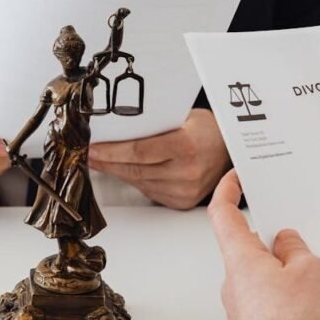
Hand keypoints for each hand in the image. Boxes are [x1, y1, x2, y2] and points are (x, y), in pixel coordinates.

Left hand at [88, 108, 230, 209]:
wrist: (231, 151)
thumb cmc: (207, 130)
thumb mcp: (183, 118)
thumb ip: (153, 125)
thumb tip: (116, 128)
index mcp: (186, 147)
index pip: (138, 151)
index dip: (111, 151)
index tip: (92, 148)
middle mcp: (187, 172)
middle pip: (134, 169)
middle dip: (106, 162)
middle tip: (88, 154)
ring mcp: (184, 190)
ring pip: (138, 181)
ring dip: (116, 171)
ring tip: (100, 161)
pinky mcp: (181, 201)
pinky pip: (148, 190)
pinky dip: (133, 180)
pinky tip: (122, 170)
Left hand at [208, 170, 319, 319]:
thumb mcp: (311, 270)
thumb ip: (296, 250)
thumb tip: (286, 244)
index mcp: (240, 259)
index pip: (223, 214)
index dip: (227, 191)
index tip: (235, 177)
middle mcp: (233, 283)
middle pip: (248, 249)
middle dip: (275, 243)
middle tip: (302, 243)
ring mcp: (241, 308)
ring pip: (262, 277)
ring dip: (284, 273)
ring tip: (316, 282)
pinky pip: (269, 302)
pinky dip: (287, 297)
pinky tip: (311, 306)